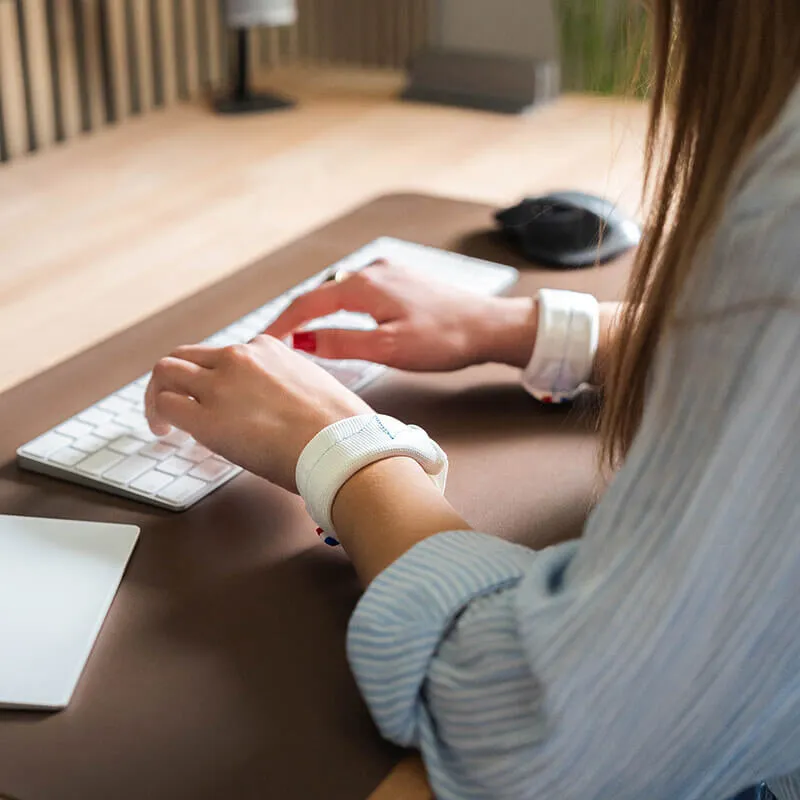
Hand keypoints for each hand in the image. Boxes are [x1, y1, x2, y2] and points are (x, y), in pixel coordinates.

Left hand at [145, 337, 370, 491]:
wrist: (341, 444)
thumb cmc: (340, 425)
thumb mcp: (314, 385)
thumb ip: (288, 385)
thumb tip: (281, 407)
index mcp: (267, 347)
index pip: (224, 355)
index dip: (213, 378)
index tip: (214, 396)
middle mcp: (239, 358)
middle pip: (186, 355)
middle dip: (174, 379)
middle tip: (172, 403)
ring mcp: (219, 385)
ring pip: (166, 371)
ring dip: (159, 393)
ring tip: (161, 420)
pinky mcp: (207, 417)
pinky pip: (167, 405)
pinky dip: (158, 415)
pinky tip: (165, 432)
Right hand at [265, 260, 537, 371]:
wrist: (489, 326)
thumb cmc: (444, 339)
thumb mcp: (388, 348)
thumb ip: (341, 343)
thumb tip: (301, 342)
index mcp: (364, 285)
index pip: (308, 303)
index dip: (282, 324)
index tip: (262, 342)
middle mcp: (372, 270)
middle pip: (321, 294)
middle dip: (296, 316)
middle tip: (276, 342)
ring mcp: (389, 272)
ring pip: (340, 292)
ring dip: (319, 311)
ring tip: (301, 335)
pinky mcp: (402, 280)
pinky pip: (359, 291)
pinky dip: (341, 307)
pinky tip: (341, 321)